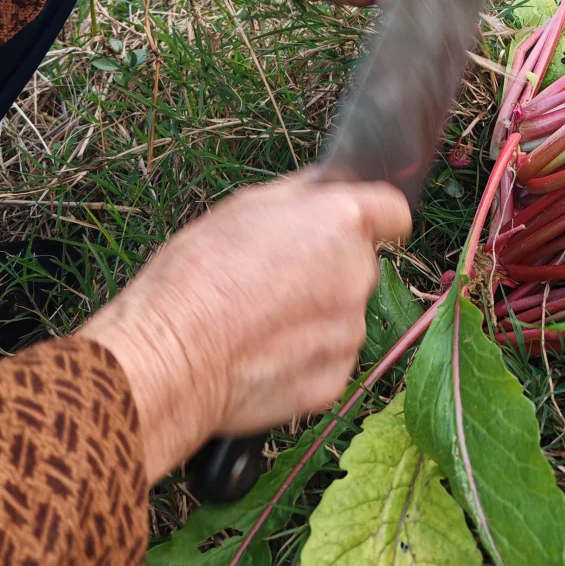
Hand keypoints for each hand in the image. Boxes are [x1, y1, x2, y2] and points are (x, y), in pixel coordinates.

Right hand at [79, 174, 410, 483]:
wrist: (170, 359)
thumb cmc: (197, 276)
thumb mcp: (245, 206)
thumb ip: (303, 194)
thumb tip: (330, 186)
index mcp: (342, 222)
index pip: (394, 211)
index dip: (373, 217)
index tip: (355, 227)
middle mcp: (358, 274)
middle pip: (360, 264)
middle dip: (330, 267)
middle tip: (276, 276)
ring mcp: (349, 331)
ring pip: (344, 313)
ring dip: (317, 313)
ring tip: (259, 319)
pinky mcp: (334, 379)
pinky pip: (328, 358)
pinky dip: (303, 356)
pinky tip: (262, 353)